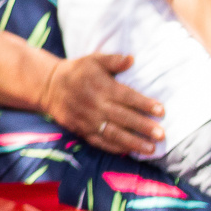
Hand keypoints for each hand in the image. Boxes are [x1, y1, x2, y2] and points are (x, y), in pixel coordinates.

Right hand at [40, 52, 165, 156]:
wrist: (49, 86)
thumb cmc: (78, 71)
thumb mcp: (93, 60)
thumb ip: (113, 60)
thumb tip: (131, 59)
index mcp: (101, 87)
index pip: (127, 96)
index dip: (144, 104)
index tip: (161, 111)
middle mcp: (95, 104)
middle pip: (123, 117)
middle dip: (143, 126)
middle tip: (161, 134)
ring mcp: (87, 120)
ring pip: (113, 133)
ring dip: (133, 142)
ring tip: (151, 149)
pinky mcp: (80, 130)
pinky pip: (99, 142)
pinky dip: (115, 147)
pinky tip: (130, 151)